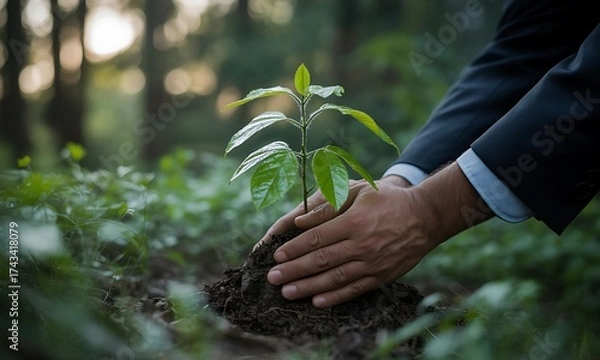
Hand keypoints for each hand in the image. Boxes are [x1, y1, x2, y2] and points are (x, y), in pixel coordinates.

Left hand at [266, 163, 490, 306]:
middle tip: (272, 278)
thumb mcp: (359, 192)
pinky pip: (355, 290)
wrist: (425, 216)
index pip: (317, 239)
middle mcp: (362, 245)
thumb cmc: (387, 200)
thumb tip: (299, 222)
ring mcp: (372, 263)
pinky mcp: (382, 276)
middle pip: (321, 261)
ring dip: (309, 287)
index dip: (294, 249)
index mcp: (354, 222)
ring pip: (335, 279)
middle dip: (294, 271)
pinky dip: (336, 297)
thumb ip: (328, 206)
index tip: (277, 256)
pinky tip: (317, 302)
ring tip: (287, 293)